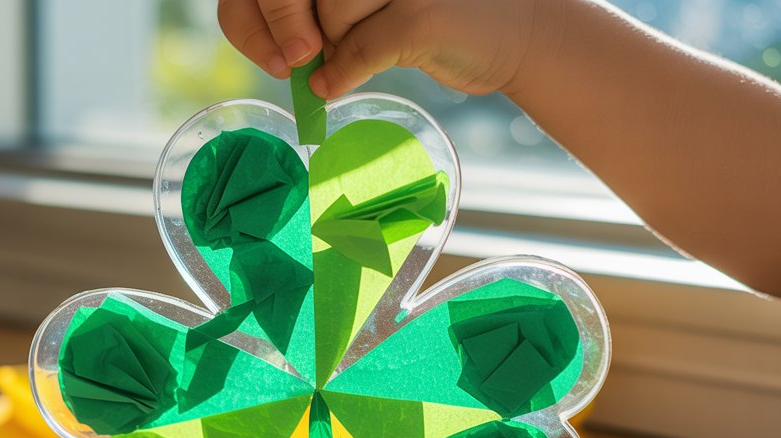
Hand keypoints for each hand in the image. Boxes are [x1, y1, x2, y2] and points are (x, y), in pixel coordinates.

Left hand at [217, 0, 539, 98]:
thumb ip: (326, 9)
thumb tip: (276, 38)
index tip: (273, 39)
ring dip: (331, 46)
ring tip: (356, 52)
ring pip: (327, 16)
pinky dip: (341, 73)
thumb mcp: (373, 5)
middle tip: (303, 55)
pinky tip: (335, 86)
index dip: (259, 7)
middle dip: (290, 25)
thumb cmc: (439, 17)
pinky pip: (357, 50)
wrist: (521, 33)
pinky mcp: (420, 17)